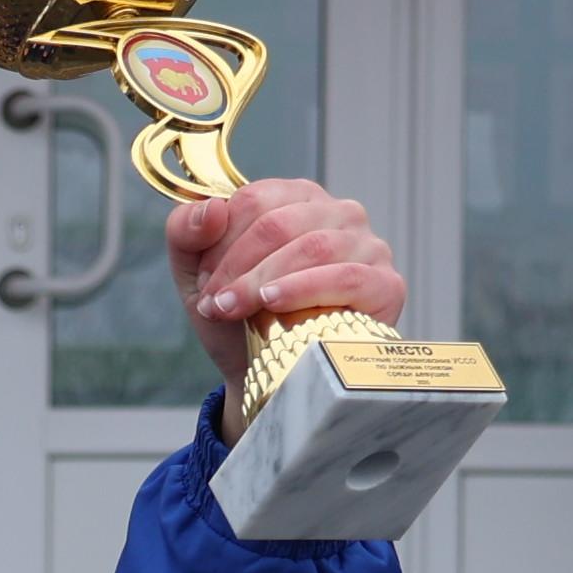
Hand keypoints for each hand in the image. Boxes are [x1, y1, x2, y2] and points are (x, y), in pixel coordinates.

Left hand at [166, 180, 406, 389]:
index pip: (254, 200)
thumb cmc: (238, 315)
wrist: (264, 374)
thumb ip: (186, 231)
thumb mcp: (197, 272)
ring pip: (312, 247)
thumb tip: (211, 210)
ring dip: (262, 281)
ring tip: (232, 309)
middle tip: (213, 303)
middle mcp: (338, 213)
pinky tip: (274, 304)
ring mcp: (368, 246)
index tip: (204, 281)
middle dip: (236, 267)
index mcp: (296, 198)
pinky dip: (304, 289)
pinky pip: (347, 278)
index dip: (220, 241)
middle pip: (279, 223)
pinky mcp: (386, 285)